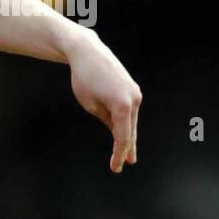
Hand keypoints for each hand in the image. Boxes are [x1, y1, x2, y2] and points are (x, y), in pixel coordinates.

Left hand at [65, 29, 141, 172]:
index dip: (119, 154)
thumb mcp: (89, 103)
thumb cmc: (84, 77)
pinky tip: (123, 131)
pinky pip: (129, 110)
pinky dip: (126, 121)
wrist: (87, 50)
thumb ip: (105, 119)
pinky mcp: (132, 87)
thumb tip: (116, 129)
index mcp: (122, 106)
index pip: (122, 137)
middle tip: (126, 164)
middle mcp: (133, 99)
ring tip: (128, 154)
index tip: (115, 168)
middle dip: (127, 148)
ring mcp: (135, 92)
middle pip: (129, 130)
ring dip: (127, 135)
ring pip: (130, 120)